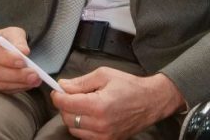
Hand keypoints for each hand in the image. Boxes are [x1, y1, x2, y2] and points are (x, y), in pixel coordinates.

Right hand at [0, 27, 40, 92]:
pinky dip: (14, 88)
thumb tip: (24, 52)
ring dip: (18, 84)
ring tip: (34, 81)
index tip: (23, 62)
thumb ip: (18, 40)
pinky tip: (26, 84)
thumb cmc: (1, 40)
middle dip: (17, 75)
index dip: (8, 58)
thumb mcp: (11, 33)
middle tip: (34, 75)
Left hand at [52, 68, 184, 139]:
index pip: (66, 104)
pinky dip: (81, 127)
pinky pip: (84, 137)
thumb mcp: (105, 75)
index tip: (57, 91)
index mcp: (98, 105)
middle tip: (72, 96)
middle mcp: (99, 124)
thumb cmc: (130, 86)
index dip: (58, 96)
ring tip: (83, 106)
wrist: (152, 101)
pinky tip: (89, 116)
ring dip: (72, 117)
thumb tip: (62, 86)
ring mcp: (103, 135)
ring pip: (73, 129)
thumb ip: (81, 82)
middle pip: (67, 117)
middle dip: (65, 106)